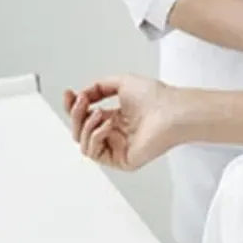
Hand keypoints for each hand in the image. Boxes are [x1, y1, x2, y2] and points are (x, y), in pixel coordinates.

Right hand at [63, 75, 182, 170]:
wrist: (172, 111)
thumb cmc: (157, 97)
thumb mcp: (122, 82)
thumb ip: (98, 86)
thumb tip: (82, 95)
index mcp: (117, 118)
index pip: (85, 116)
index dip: (73, 106)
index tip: (69, 94)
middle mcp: (116, 133)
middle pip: (80, 130)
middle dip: (76, 114)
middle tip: (82, 102)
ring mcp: (119, 148)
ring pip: (83, 142)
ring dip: (84, 126)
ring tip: (98, 112)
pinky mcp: (122, 160)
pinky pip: (95, 153)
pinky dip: (95, 137)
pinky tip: (107, 126)